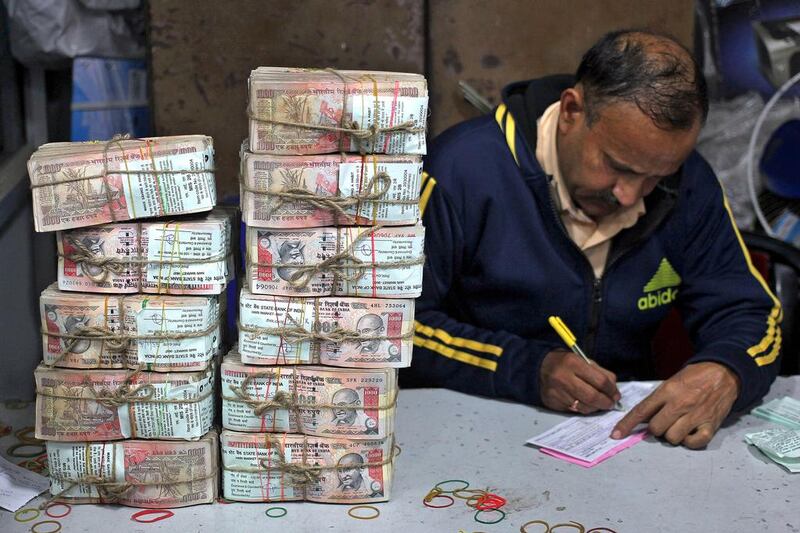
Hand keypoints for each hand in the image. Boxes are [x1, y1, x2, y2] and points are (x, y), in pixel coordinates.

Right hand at [539, 349, 620, 413]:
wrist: (539, 368)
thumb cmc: (565, 364)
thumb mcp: (582, 361)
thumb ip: (600, 372)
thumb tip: (614, 390)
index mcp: (573, 363)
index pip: (600, 380)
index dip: (612, 390)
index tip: (615, 394)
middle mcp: (564, 378)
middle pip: (593, 396)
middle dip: (606, 402)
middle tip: (611, 403)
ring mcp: (558, 392)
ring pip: (584, 407)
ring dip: (596, 408)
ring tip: (599, 404)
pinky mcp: (553, 403)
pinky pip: (574, 410)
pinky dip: (584, 409)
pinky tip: (586, 404)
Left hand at [611, 362, 739, 448]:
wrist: (724, 372)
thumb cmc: (695, 377)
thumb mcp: (671, 382)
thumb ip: (657, 400)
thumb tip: (641, 418)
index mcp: (667, 391)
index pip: (641, 411)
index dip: (627, 424)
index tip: (616, 435)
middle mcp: (680, 404)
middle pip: (656, 428)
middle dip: (656, 429)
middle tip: (664, 422)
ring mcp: (696, 415)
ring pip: (672, 438)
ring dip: (672, 435)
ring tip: (678, 426)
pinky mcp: (711, 425)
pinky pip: (694, 443)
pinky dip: (690, 442)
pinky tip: (690, 433)